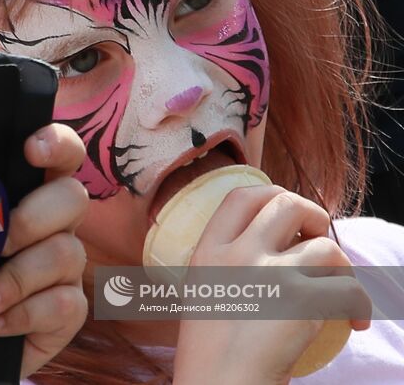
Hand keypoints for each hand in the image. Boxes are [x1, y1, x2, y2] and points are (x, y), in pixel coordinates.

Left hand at [0, 100, 89, 378]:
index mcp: (15, 186)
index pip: (56, 150)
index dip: (56, 142)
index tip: (30, 147)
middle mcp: (47, 221)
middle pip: (73, 198)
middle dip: (35, 217)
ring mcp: (60, 267)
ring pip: (67, 254)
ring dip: (19, 276)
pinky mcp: (62, 312)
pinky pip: (65, 306)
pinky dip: (25, 314)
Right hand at [172, 186, 371, 383]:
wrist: (218, 383)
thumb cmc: (209, 352)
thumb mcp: (202, 294)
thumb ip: (225, 264)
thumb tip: (270, 245)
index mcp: (207, 251)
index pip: (241, 196)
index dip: (271, 196)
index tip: (286, 218)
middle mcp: (236, 254)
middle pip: (286, 204)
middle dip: (313, 216)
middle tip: (317, 241)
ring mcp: (270, 274)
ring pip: (325, 244)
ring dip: (342, 266)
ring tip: (338, 289)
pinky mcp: (301, 300)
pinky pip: (348, 287)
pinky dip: (359, 304)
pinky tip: (354, 322)